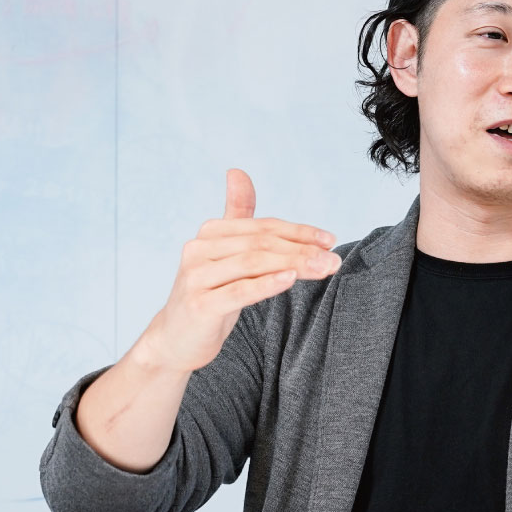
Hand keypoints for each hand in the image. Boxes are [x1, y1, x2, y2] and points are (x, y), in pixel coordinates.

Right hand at [140, 168, 339, 372]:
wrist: (176, 340)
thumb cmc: (210, 294)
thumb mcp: (225, 254)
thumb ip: (236, 215)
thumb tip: (237, 171)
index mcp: (210, 233)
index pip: (263, 227)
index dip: (299, 232)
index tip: (330, 240)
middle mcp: (199, 250)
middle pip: (262, 244)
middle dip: (302, 250)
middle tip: (334, 259)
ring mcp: (196, 277)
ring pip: (254, 264)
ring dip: (294, 265)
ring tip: (324, 268)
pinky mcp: (199, 304)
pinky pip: (240, 290)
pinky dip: (267, 283)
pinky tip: (291, 279)